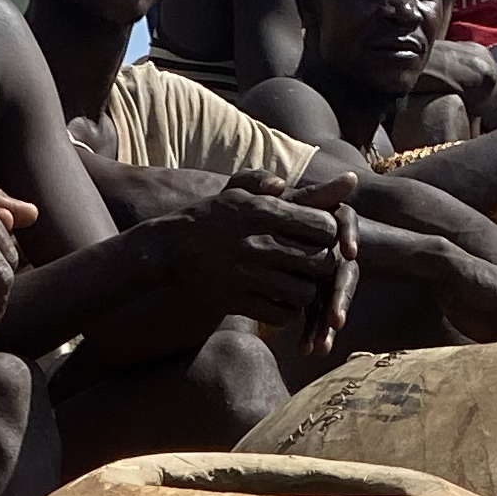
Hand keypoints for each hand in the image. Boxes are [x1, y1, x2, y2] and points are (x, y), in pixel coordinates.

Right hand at [162, 173, 354, 338]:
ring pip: (305, 292)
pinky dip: (287, 312)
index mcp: (262, 212)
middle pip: (319, 262)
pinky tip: (280, 303)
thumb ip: (258, 180)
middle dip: (322, 265)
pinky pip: (282, 315)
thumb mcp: (230, 192)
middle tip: (312, 264)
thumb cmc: (206, 221)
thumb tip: (282, 184)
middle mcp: (259, 244)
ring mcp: (249, 275)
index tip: (319, 237)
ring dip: (306, 291)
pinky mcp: (240, 302)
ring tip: (296, 284)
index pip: (322, 226)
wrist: (167, 255)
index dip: (328, 234)